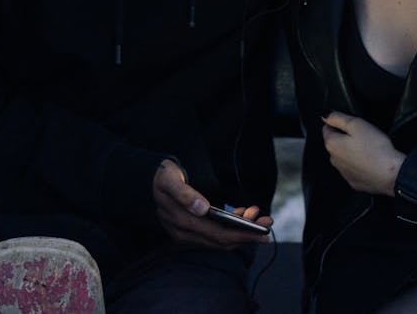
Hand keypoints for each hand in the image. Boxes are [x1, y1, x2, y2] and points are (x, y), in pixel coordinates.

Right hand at [152, 159, 272, 246]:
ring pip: (220, 237)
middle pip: (222, 240)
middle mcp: (186, 232)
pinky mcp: (192, 227)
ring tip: (261, 218)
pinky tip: (243, 214)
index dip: (241, 236)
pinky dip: (231, 225)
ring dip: (242, 230)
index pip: (217, 236)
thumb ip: (184, 194)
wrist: (148, 179)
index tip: (261, 233)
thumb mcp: (170, 179)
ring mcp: (189, 232)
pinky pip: (215, 231)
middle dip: (247, 235)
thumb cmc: (163, 176)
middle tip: (269, 224)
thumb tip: (202, 208)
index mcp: (182, 223)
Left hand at [322, 112, 405, 195]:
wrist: (391, 173)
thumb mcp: (356, 124)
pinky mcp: (354, 182)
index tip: (350, 124)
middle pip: (336, 143)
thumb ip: (338, 118)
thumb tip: (326, 116)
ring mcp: (344, 173)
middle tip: (362, 135)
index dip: (338, 123)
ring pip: (344, 157)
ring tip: (368, 148)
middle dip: (345, 138)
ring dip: (352, 151)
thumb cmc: (375, 148)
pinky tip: (370, 160)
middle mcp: (334, 161)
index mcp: (332, 145)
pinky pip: (353, 169)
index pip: (327, 129)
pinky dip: (359, 164)